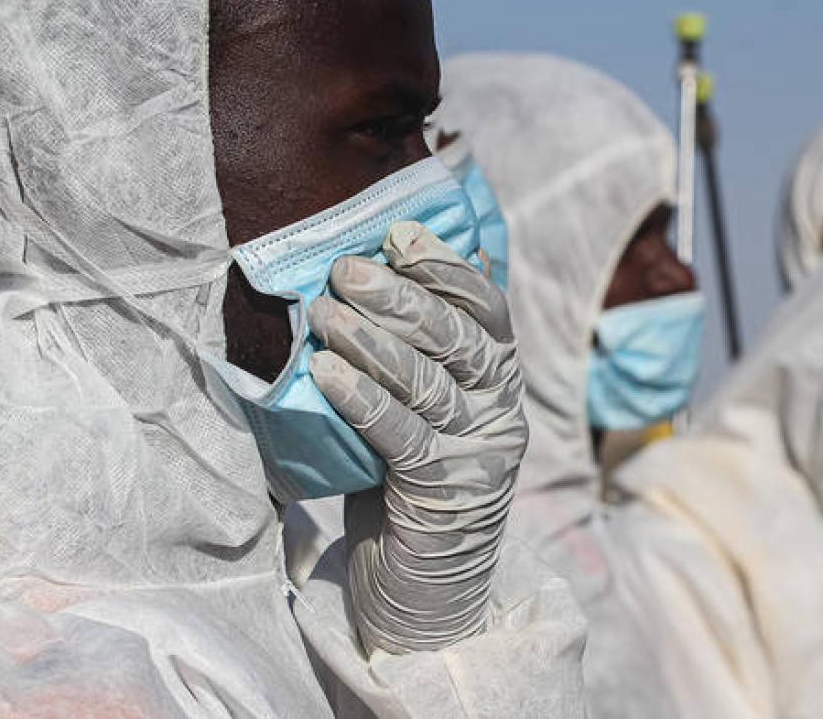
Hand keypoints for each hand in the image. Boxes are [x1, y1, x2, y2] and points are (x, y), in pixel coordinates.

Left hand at [309, 220, 526, 653]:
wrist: (426, 589)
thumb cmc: (409, 485)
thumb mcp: (421, 412)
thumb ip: (415, 357)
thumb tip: (368, 279)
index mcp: (499, 380)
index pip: (488, 309)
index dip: (447, 267)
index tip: (399, 234)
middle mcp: (500, 410)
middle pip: (458, 338)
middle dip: (401, 297)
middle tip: (345, 271)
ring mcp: (478, 452)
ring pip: (429, 382)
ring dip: (371, 341)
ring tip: (322, 314)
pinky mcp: (444, 491)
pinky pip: (401, 434)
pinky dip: (362, 399)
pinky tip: (325, 373)